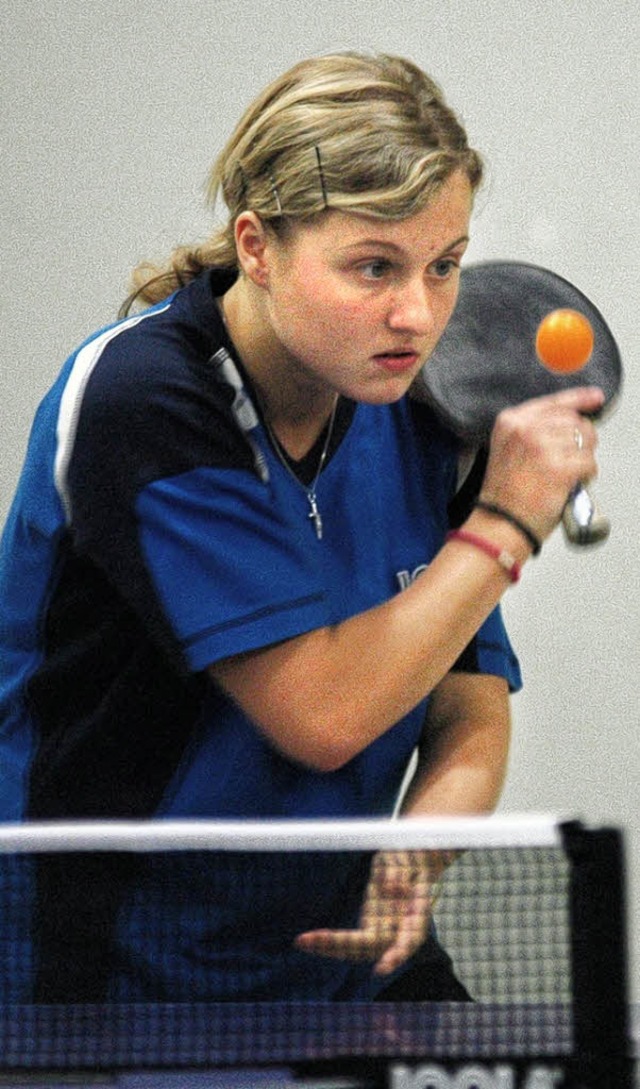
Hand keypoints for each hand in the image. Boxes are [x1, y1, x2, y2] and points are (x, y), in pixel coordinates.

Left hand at [294, 850, 447, 975]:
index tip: (381, 970)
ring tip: (301, 942)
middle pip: (370, 947)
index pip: (408, 940)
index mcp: (416, 915)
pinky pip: (349, 942)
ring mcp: (382, 930)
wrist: (412, 862)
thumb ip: (400, 871)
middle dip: (340, 945)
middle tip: (307, 940)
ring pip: (356, 949)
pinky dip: (329, 942)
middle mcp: (398, 930)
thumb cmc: (413, 857)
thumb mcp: (408, 857)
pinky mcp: (369, 927)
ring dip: (329, 947)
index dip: (396, 956)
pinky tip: (307, 941)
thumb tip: (389, 888)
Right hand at [480, 386, 603, 545]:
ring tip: (568, 473)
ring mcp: (542, 447)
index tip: (595, 398)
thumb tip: (572, 420)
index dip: (580, 399)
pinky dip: (587, 474)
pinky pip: (589, 462)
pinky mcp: (559, 468)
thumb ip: (532, 429)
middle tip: (571, 459)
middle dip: (581, 439)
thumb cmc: (505, 493)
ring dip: (584, 458)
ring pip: (586, 440)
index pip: (555, 402)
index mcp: (511, 421)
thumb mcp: (508, 448)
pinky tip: (574, 483)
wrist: (500, 522)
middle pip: (575, 420)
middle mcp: (526, 429)